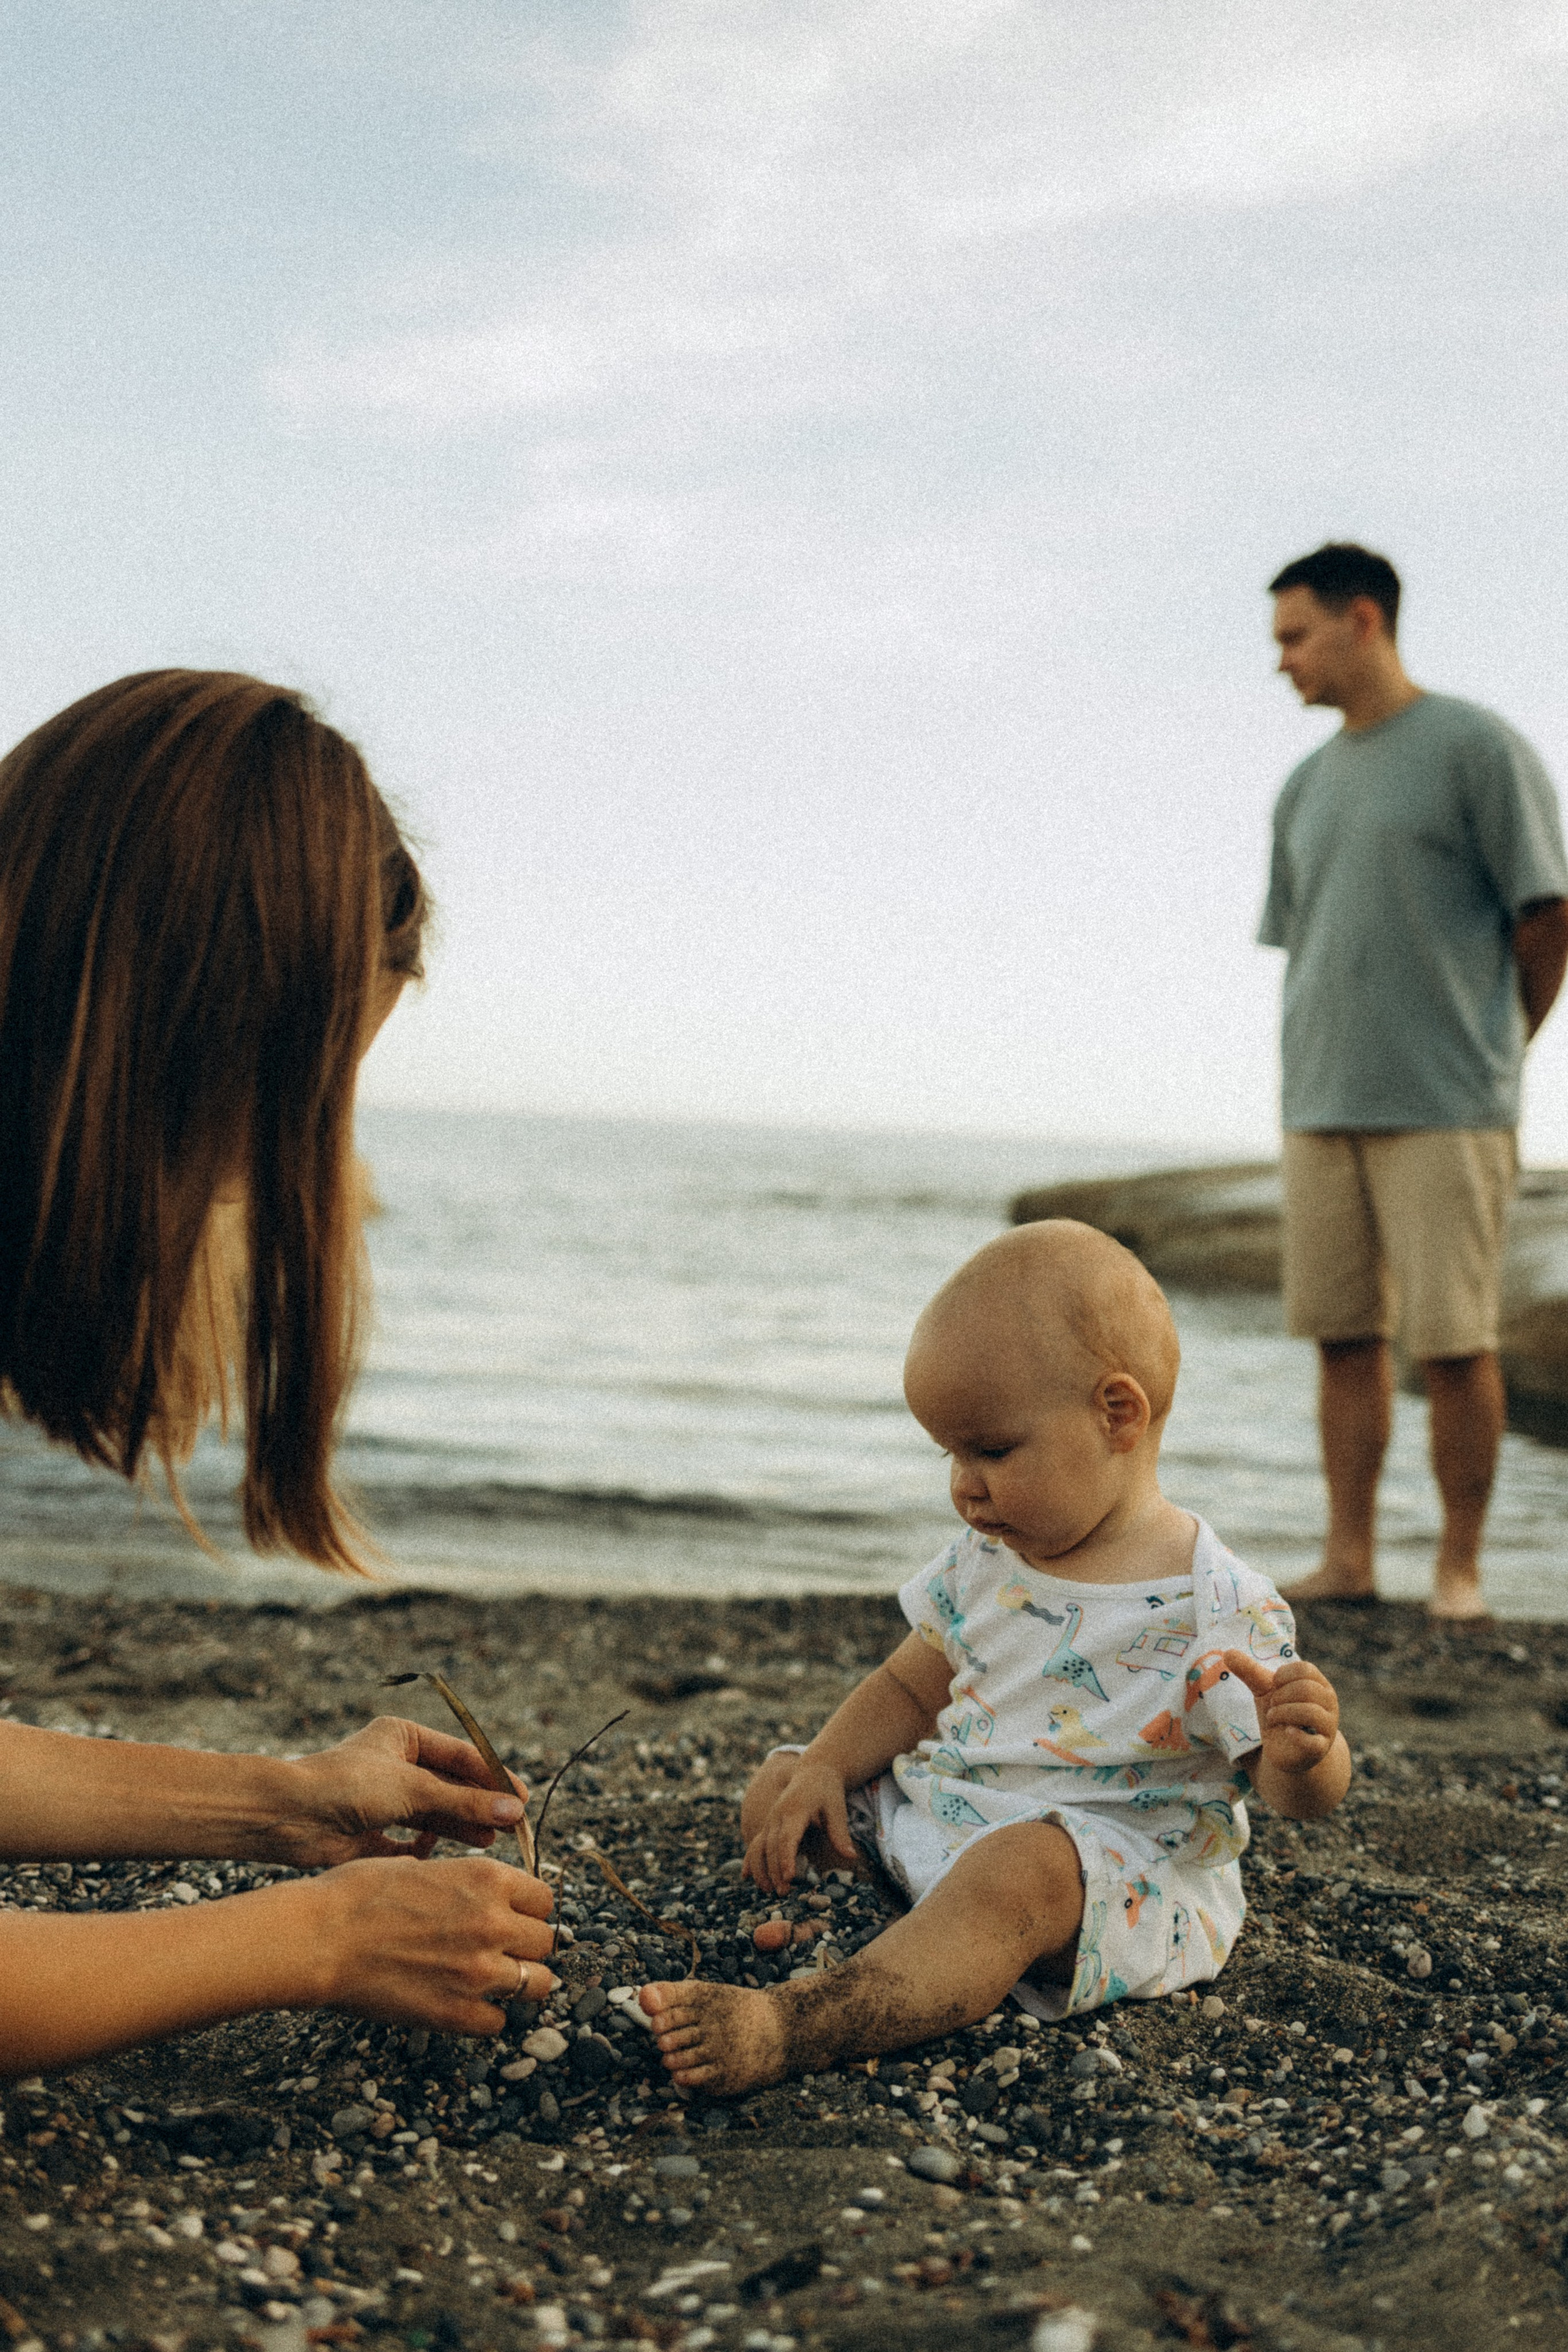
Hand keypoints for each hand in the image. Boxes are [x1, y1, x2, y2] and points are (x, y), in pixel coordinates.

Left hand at [254, 1717, 528, 1868]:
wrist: (286, 1817)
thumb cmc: (346, 1785)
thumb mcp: (414, 1789)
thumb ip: (465, 1803)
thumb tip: (515, 1812)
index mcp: (403, 1738)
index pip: (461, 1756)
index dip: (492, 1777)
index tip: (520, 1799)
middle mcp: (394, 1767)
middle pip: (450, 1787)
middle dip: (478, 1805)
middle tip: (511, 1827)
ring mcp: (382, 1801)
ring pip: (433, 1814)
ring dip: (459, 1827)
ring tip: (489, 1842)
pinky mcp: (369, 1834)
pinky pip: (407, 1843)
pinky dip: (424, 1848)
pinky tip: (436, 1853)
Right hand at [298, 1854, 556, 2031]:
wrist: (321, 1937)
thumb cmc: (360, 1894)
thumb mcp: (424, 1867)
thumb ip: (467, 1883)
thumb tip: (489, 1896)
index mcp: (487, 1879)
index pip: (544, 1899)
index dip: (529, 1910)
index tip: (513, 1918)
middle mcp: (494, 1923)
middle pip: (545, 1942)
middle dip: (526, 1947)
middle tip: (501, 1951)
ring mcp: (480, 1971)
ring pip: (539, 1984)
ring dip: (519, 1983)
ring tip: (492, 1981)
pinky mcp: (458, 2013)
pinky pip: (499, 2023)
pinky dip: (486, 2017)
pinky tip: (462, 2004)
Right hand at [743, 1754, 857, 1895]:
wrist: (814, 1770)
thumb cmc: (828, 1790)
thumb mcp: (837, 1808)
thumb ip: (840, 1834)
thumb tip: (851, 1857)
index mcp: (794, 1810)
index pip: (787, 1838)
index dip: (786, 1858)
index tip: (789, 1877)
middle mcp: (778, 1815)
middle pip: (772, 1846)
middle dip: (775, 1871)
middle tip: (784, 1893)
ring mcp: (771, 1819)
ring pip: (759, 1846)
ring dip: (761, 1869)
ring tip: (768, 1890)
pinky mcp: (769, 1823)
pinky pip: (756, 1842)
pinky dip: (750, 1859)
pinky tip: (746, 1876)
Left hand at [1223, 1652, 1339, 1775]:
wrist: (1285, 1749)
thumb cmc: (1280, 1714)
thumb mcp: (1264, 1691)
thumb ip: (1249, 1671)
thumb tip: (1228, 1652)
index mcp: (1319, 1684)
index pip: (1306, 1669)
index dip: (1283, 1676)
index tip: (1274, 1686)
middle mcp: (1329, 1703)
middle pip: (1307, 1689)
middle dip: (1281, 1696)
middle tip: (1272, 1705)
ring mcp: (1327, 1727)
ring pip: (1310, 1712)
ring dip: (1283, 1713)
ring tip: (1273, 1717)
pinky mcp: (1320, 1749)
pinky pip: (1313, 1742)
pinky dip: (1296, 1736)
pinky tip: (1287, 1732)